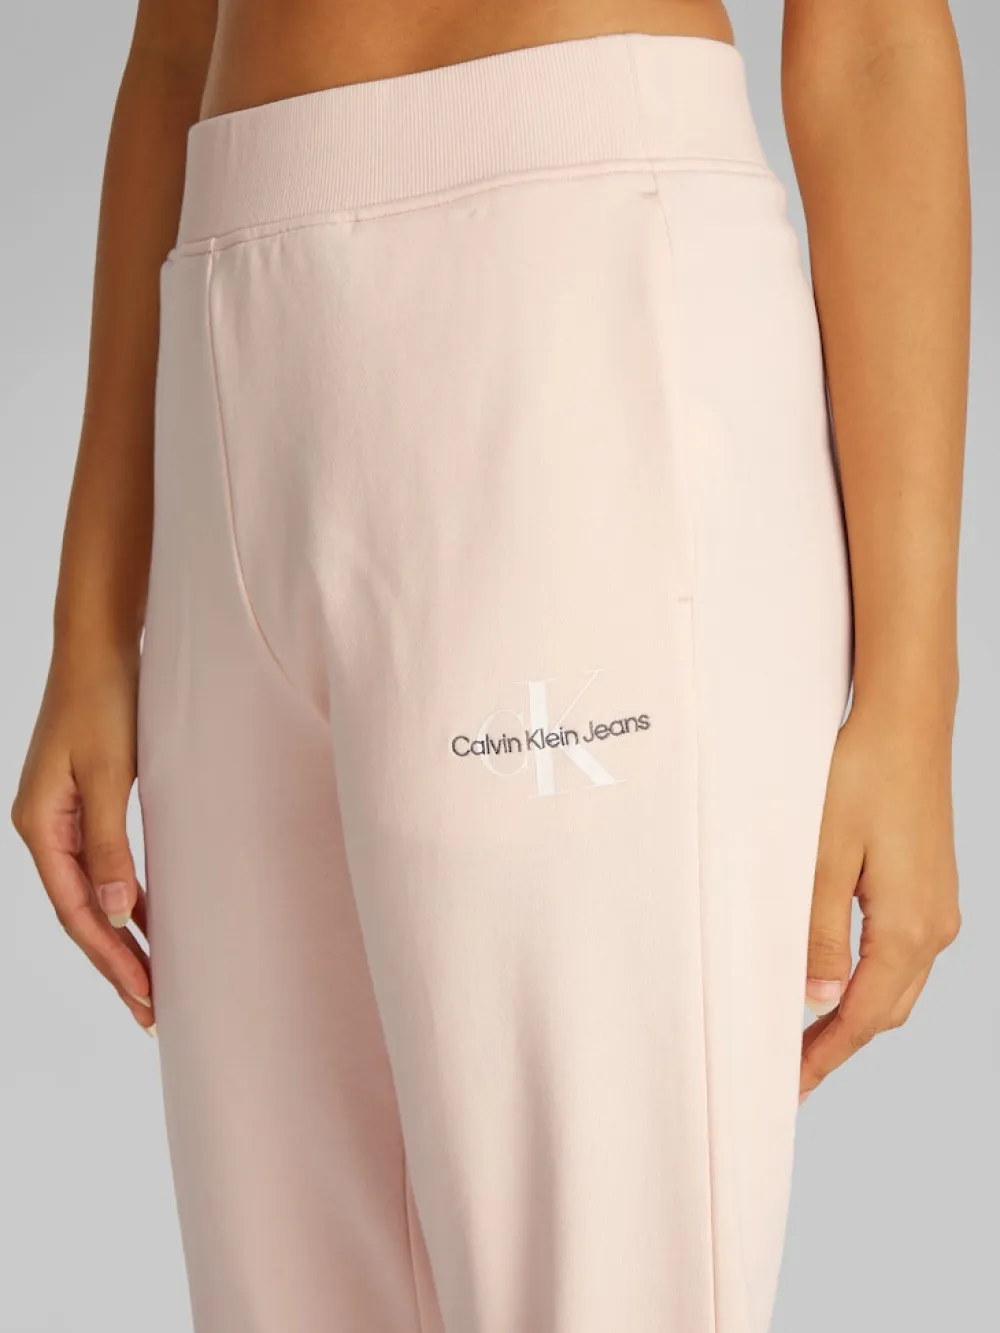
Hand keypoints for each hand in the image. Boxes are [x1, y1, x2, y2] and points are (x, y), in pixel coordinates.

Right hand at [11, 645, 154, 1033]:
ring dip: (123, 936)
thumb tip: (118, 914)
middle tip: (152, 1012)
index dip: (110, 957)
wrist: (99, 647)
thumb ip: (111, 844)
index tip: (145, 995)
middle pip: (82, 912)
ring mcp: (63, 818)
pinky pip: (104, 866)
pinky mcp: (86, 804)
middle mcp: (45, 829)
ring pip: (93, 894)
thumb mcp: (111, 774)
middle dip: (116, 963)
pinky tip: (151, 921)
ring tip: (154, 982)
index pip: (77, 911)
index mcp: (40, 826)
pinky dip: (128, 897)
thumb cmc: (104, 701)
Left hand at [799, 702, 960, 1101]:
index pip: (863, 1017)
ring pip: (896, 987)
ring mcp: (939, 909)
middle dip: (838, 1046)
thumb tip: (815, 1001)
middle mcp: (935, 926)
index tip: (789, 1088)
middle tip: (789, 1073)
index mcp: (908, 927)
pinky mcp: (931, 890)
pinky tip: (837, 982)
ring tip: (806, 1037)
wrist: (906, 724)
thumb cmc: (860, 777)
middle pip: (886, 1012)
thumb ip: (818, 933)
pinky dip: (869, 983)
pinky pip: (901, 957)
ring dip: (854, 1016)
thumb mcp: (823, 856)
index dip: (825, 1056)